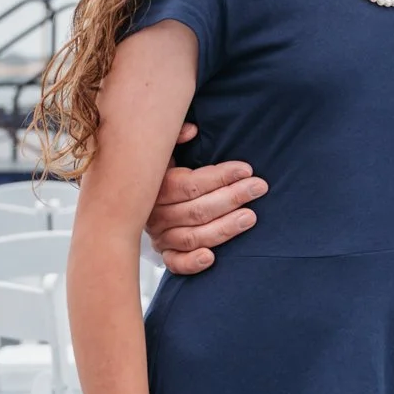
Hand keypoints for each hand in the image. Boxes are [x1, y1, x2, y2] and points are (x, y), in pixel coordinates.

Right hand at [145, 125, 267, 273]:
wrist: (134, 198)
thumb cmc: (163, 170)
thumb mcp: (165, 149)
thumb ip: (175, 137)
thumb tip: (192, 130)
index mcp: (157, 187)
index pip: (190, 184)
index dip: (220, 177)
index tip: (246, 169)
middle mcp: (156, 214)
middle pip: (197, 210)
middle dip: (232, 197)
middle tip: (259, 188)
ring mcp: (160, 236)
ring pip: (193, 236)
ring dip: (224, 228)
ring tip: (250, 217)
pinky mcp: (166, 254)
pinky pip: (176, 263)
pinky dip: (192, 262)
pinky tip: (212, 257)